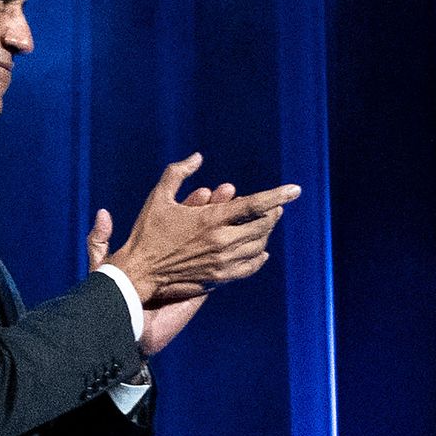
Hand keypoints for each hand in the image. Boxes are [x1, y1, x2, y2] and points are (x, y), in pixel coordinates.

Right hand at [107, 153, 296, 303]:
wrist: (139, 273)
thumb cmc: (147, 233)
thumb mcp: (159, 197)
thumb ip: (178, 173)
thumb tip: (198, 157)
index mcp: (211, 219)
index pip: (255, 205)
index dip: (278, 195)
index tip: (296, 190)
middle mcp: (222, 242)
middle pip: (263, 225)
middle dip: (273, 213)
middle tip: (276, 207)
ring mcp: (223, 262)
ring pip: (258, 246)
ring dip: (265, 233)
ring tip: (265, 224)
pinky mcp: (220, 278)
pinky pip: (250, 267)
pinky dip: (259, 257)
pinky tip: (261, 250)